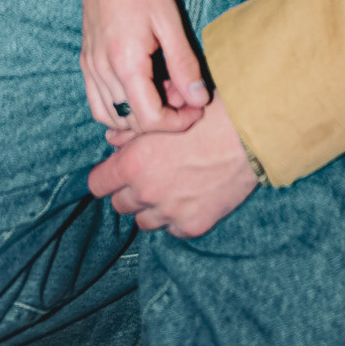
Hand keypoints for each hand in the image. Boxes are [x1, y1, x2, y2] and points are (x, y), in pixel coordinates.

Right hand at [77, 0, 208, 138]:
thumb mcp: (170, 21)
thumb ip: (184, 64)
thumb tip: (198, 100)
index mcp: (125, 61)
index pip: (149, 119)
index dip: (177, 123)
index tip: (196, 108)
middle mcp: (101, 69)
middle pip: (131, 122)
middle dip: (161, 119)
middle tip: (183, 95)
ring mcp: (89, 65)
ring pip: (110, 117)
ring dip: (138, 117)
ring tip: (162, 91)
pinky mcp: (85, 59)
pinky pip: (97, 100)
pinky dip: (118, 108)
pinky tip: (140, 88)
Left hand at [89, 94, 258, 237]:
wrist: (248, 137)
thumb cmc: (205, 117)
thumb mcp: (163, 118)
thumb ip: (130, 133)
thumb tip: (111, 141)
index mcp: (134, 164)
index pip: (96, 184)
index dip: (105, 175)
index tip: (113, 171)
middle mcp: (147, 193)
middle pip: (119, 205)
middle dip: (128, 191)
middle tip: (146, 175)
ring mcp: (170, 213)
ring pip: (144, 221)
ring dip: (150, 207)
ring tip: (168, 186)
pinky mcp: (192, 226)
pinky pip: (172, 229)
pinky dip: (176, 216)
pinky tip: (189, 196)